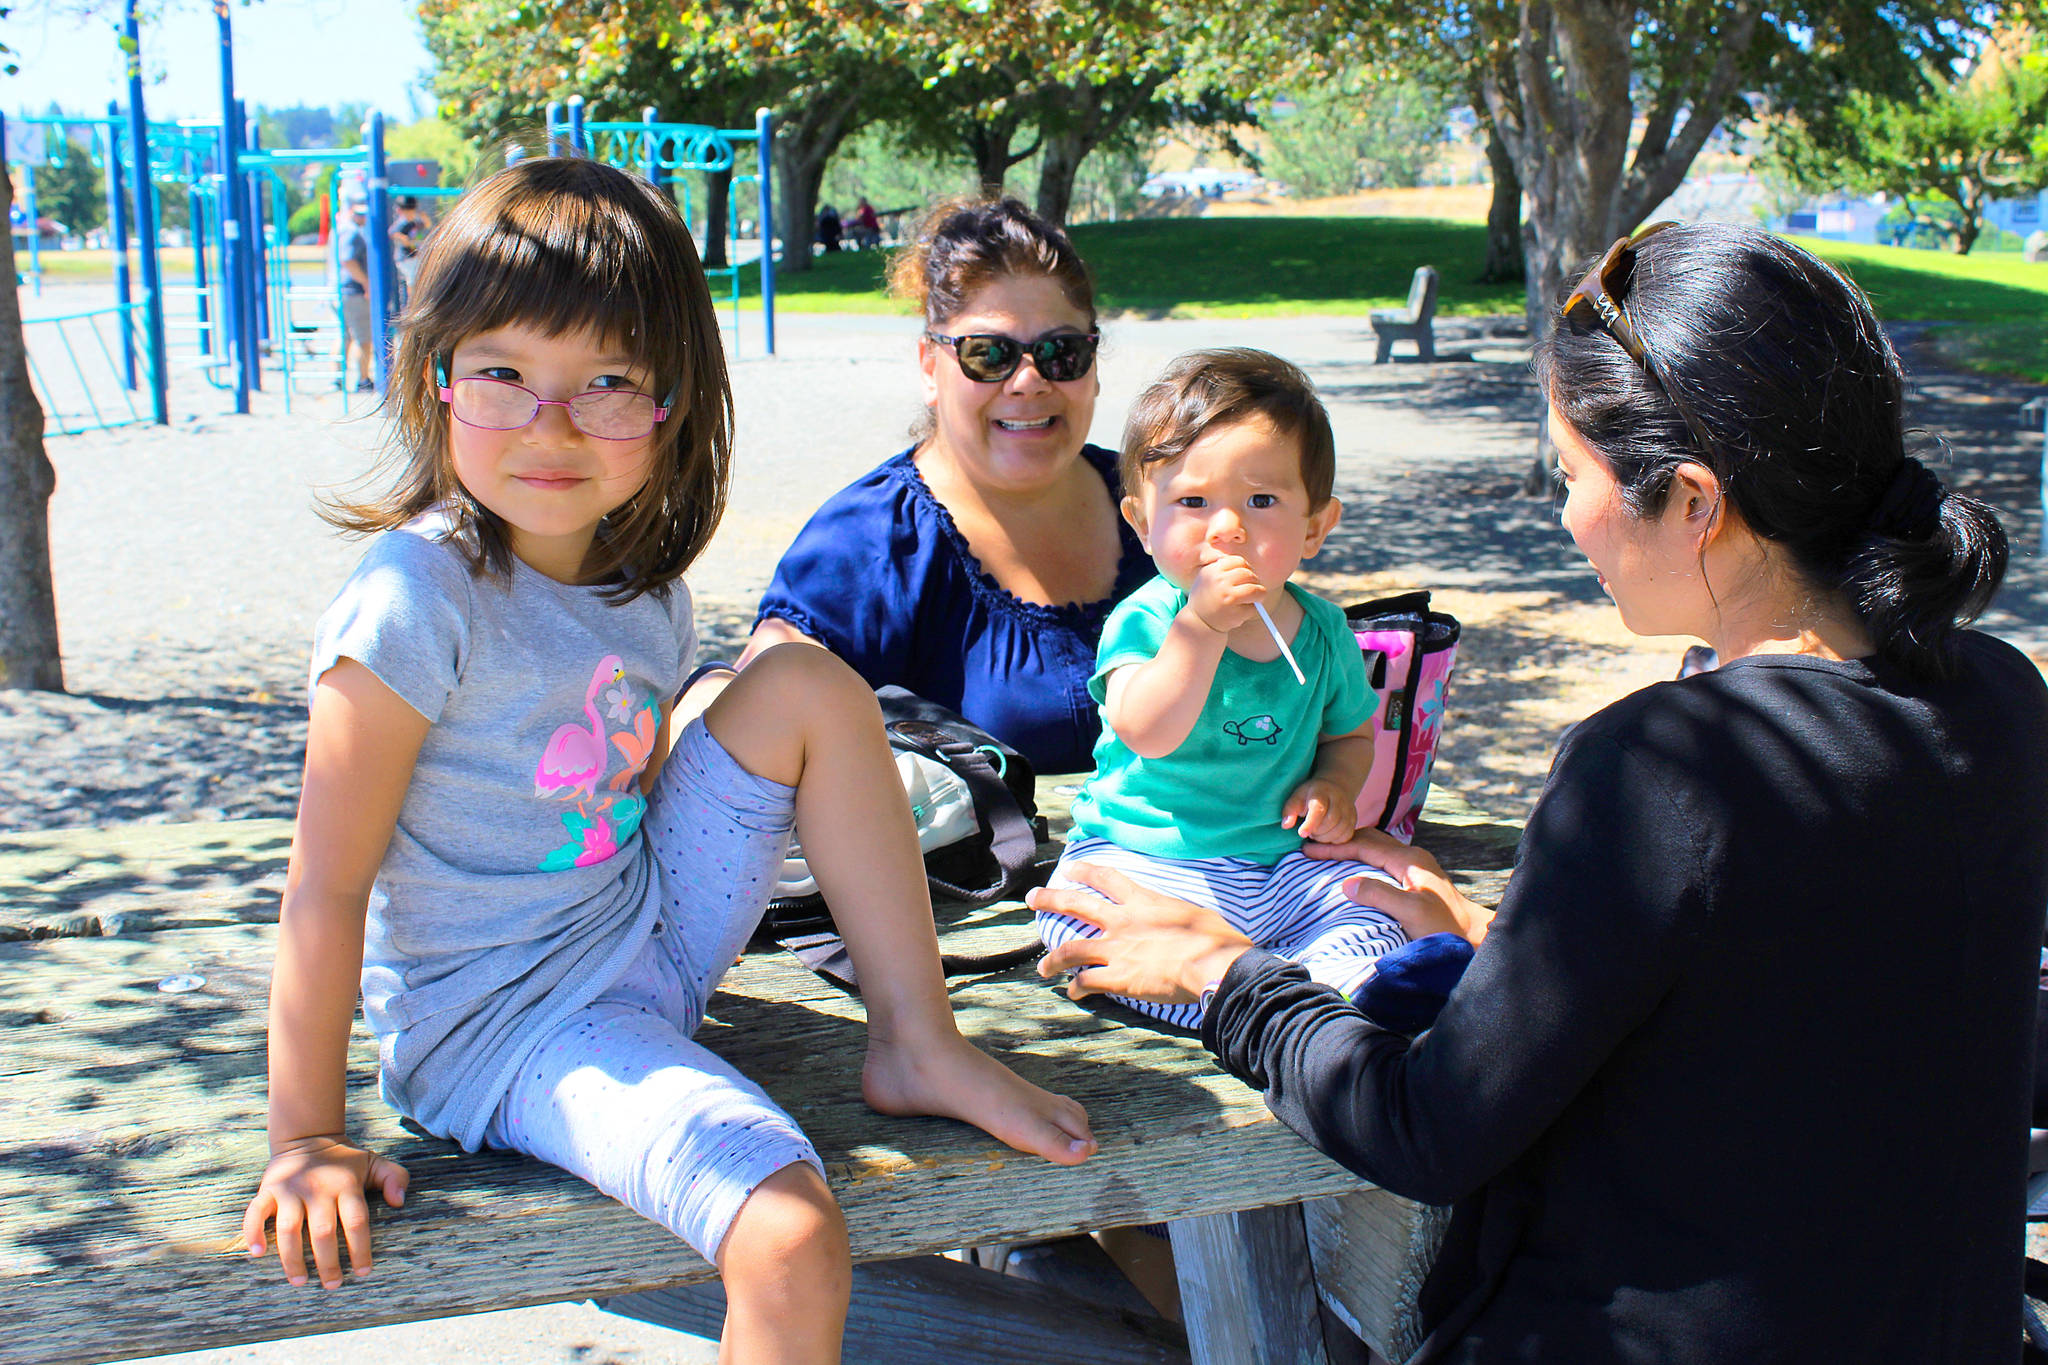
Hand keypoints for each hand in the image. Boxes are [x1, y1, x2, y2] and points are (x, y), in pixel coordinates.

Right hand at [243, 1135, 409, 1288]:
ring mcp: (290, 1190)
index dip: (360, 1249)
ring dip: (293, 1258)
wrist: (307, 1136)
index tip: (363, 1271)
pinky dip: (253, 1233)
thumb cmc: (344, 1161)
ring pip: (289, 1229)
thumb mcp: (374, 1162)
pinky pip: (255, 1213)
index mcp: (345, 1185)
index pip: (356, 1221)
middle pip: (323, 1231)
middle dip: (328, 1263)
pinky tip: (258, 1254)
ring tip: (300, 1281)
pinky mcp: (268, 1190)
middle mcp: (317, 1188)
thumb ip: (394, 1178)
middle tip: (333, 1285)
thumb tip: (399, 1202)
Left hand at [1030, 861, 1254, 1003]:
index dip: (1084, 871)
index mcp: (1143, 901)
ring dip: (1052, 959)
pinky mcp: (1117, 977)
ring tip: (1042, 967)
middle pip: (1076, 904)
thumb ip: (1173, 914)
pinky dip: (1077, 988)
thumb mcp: (1193, 914)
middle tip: (1032, 898)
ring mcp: (1116, 949)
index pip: (1106, 878)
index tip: (1069, 868)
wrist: (1213, 965)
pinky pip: (1087, 982)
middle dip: (1050, 899)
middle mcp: (1123, 921)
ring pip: (1070, 949)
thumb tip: (1175, 918)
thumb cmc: (1215, 940)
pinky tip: (1073, 993)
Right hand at [1186, 552, 1263, 635]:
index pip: (1240, 562)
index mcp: (1214, 570)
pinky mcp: (1236, 612)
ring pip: (1255, 590)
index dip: (1247, 568)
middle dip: (1255, 582)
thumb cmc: (1205, 597)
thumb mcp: (1206, 577)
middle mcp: (1220, 582)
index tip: (1246, 576)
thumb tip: (1247, 566)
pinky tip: (1243, 611)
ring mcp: (1228, 597)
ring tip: (1254, 599)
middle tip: (1253, 589)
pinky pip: (1253, 607)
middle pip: (1249, 575)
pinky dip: (1252, 609)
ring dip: (1259, 594)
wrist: (1197, 622)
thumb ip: (1222, 568)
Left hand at [1283, 777, 1357, 843]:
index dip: (1310, 823)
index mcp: (1321, 792)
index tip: (1301, 833)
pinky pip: (1346, 836)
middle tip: (1310, 832)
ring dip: (1325, 837)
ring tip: (1317, 833)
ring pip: (1340, 830)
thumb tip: (1286, 825)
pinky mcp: (1353, 819)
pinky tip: (1327, 835)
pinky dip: (1335, 840)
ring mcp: (1348, 809)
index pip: (1318, 809)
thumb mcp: (1296, 797)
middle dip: (1317, 831)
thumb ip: (1290, 810)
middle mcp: (1338, 799)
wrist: (1333, 788)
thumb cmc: (1310, 796)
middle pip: (1331, 821)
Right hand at [1304, 827, 1494, 943]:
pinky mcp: (1415, 879)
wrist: (1475, 937)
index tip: (1308, 849)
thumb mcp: (1411, 912)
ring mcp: (1415, 867)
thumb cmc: (1446, 928)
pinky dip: (1361, 860)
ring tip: (1326, 855)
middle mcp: (1412, 858)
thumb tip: (1347, 884)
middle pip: (1369, 840)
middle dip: (1340, 842)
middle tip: (1312, 847)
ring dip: (1351, 850)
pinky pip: (1381, 861)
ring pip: (1376, 848)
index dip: (1335, 847)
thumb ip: (1380, 894)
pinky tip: (1351, 870)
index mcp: (1409, 861)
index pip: (1364, 844)